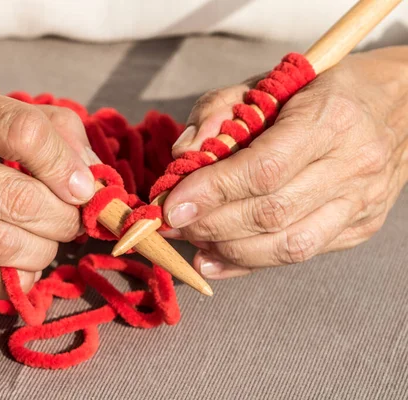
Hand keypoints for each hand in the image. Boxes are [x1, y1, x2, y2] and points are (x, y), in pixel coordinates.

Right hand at [0, 82, 98, 296]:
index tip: (84, 186)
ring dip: (46, 250)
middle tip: (72, 218)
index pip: (24, 134)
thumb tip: (92, 174)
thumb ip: (47, 128)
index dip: (67, 166)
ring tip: (48, 238)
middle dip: (66, 218)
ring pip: (4, 245)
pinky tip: (22, 262)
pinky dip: (16, 277)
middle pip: (21, 200)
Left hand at [164, 47, 407, 278]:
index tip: (172, 205)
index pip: (264, 169)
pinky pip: (300, 255)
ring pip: (287, 246)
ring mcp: (361, 202)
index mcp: (329, 119)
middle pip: (271, 213)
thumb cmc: (320, 91)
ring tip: (192, 241)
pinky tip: (217, 259)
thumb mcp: (265, 83)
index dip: (213, 192)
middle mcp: (353, 165)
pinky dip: (251, 263)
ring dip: (228, 250)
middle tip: (173, 224)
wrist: (397, 106)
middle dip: (211, 225)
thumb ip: (218, 111)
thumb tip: (182, 156)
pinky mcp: (360, 226)